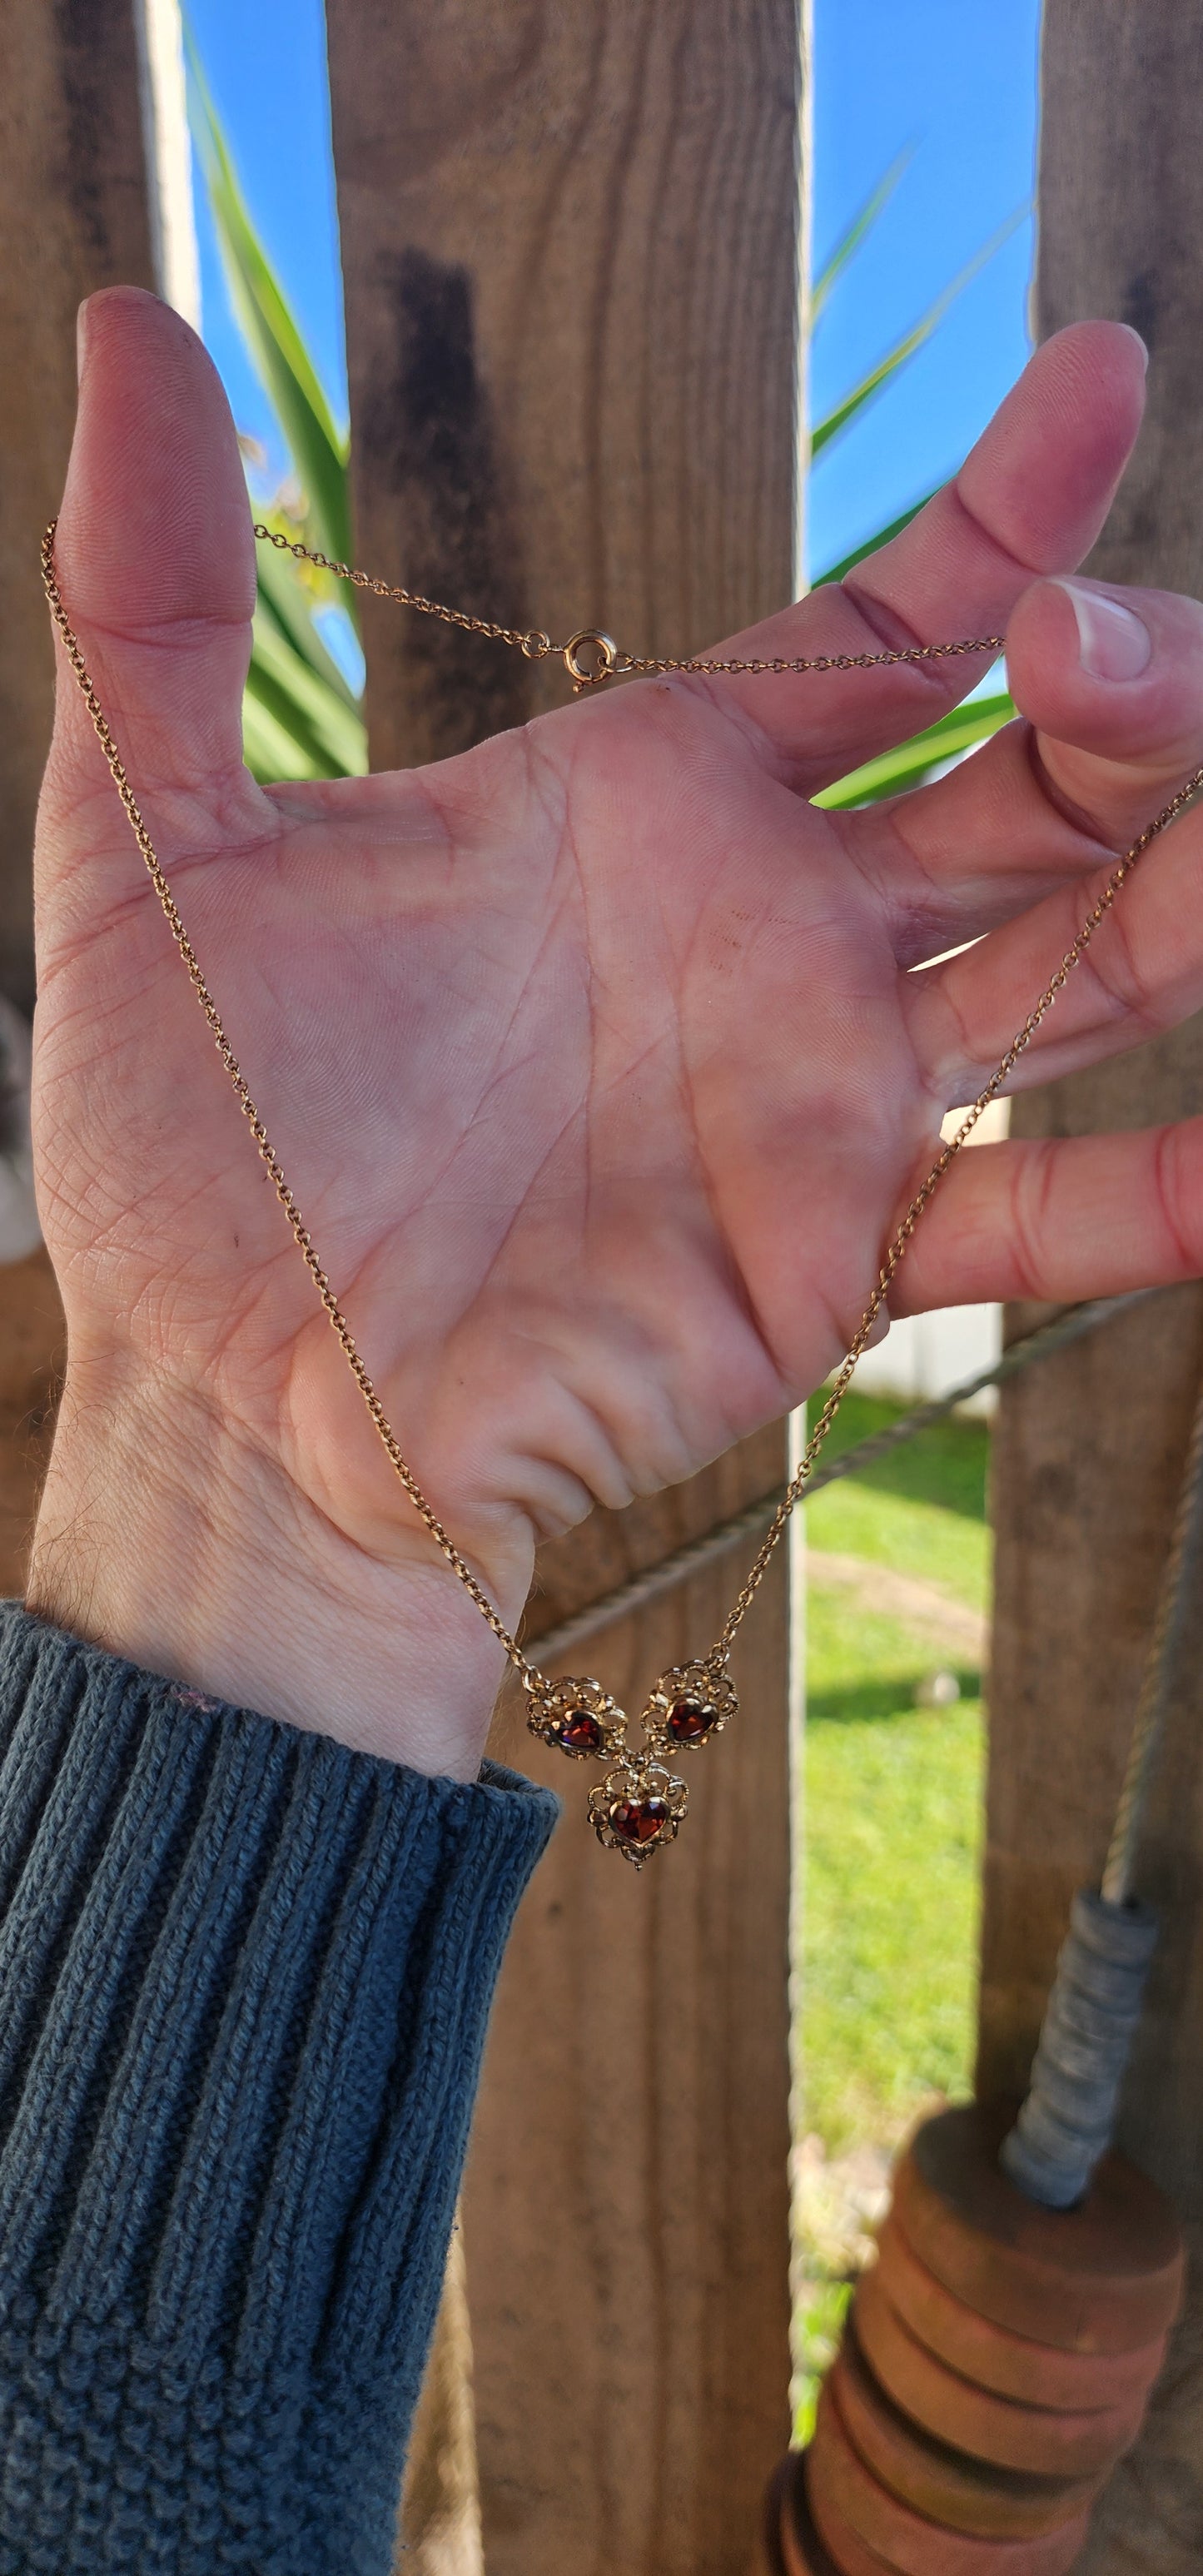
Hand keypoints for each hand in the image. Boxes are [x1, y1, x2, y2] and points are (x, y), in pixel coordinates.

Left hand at [29, 291, 1202, 1772]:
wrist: (221, 1402)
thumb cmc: (187, 1146)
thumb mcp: (148, 851)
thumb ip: (153, 606)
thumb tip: (128, 328)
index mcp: (650, 803)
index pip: (876, 632)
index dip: (999, 513)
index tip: (1099, 376)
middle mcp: (774, 935)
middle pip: (1030, 776)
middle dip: (1121, 689)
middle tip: (1104, 646)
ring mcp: (823, 1097)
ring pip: (1075, 962)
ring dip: (1180, 898)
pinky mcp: (836, 1259)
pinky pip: (1034, 1213)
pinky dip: (1145, 1198)